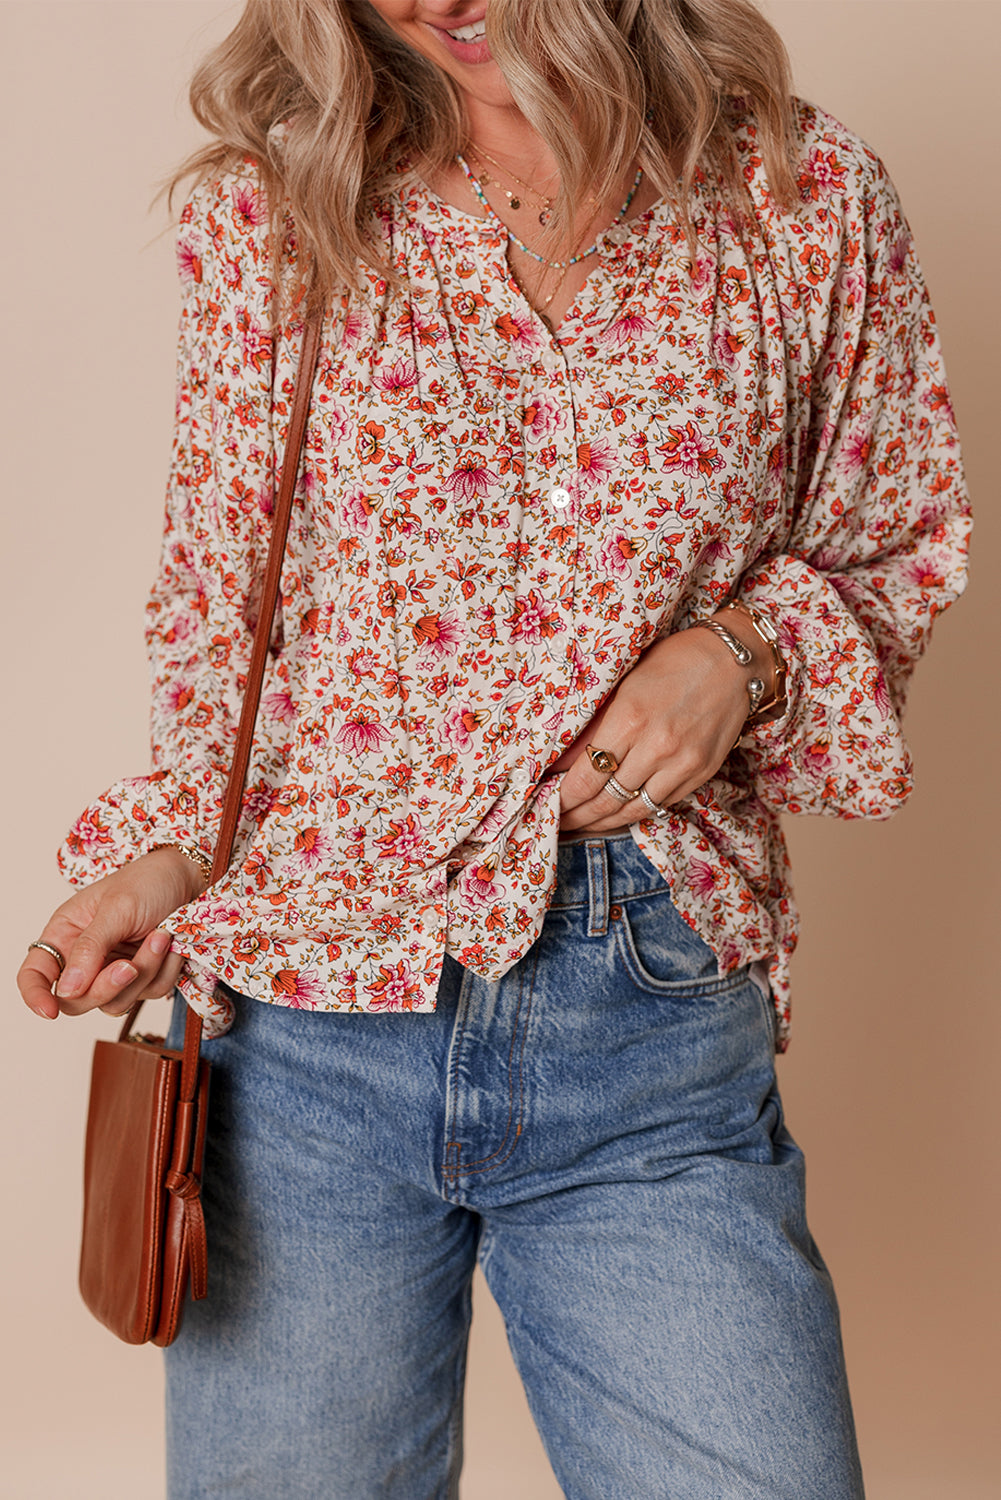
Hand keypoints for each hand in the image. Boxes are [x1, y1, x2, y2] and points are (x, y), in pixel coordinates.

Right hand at [18, 847, 205, 1020]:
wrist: (192, 879)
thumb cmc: (148, 882)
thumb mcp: (116, 909)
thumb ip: (90, 948)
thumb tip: (66, 989)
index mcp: (65, 934)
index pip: (35, 974)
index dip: (35, 995)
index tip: (50, 1011)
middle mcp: (85, 957)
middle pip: (77, 1000)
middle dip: (106, 987)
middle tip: (129, 966)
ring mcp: (114, 970)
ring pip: (116, 1003)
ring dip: (144, 973)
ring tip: (161, 937)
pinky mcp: (144, 978)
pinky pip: (150, 994)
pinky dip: (164, 971)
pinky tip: (171, 944)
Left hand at [558, 625, 753, 833]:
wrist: (732, 662)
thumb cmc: (672, 663)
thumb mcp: (624, 684)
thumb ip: (592, 726)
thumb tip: (559, 763)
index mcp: (629, 718)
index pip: (585, 777)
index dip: (562, 799)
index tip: (546, 804)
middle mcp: (656, 746)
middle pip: (606, 799)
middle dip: (577, 817)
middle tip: (556, 823)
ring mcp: (682, 763)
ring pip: (633, 810)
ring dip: (603, 823)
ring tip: (582, 826)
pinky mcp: (701, 773)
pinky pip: (661, 805)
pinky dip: (636, 813)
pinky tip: (617, 815)